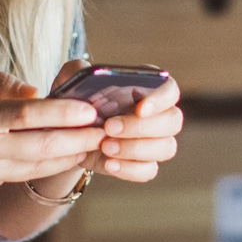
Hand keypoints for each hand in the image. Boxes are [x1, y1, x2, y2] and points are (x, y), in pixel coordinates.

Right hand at [0, 62, 103, 196]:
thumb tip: (37, 93)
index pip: (28, 118)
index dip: (64, 115)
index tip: (90, 111)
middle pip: (40, 149)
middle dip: (78, 142)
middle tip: (107, 132)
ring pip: (33, 168)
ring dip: (67, 157)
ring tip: (94, 145)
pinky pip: (15, 175)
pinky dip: (40, 164)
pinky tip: (61, 153)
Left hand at [70, 63, 181, 183]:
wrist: (68, 134)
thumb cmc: (76, 101)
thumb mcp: (71, 81)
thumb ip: (78, 71)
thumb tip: (89, 73)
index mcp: (146, 88)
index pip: (170, 90)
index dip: (161, 100)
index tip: (140, 109)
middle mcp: (157, 114)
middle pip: (172, 121)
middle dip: (141, 127)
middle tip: (109, 128)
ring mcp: (154, 141)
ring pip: (166, 148)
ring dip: (136, 149)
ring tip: (105, 147)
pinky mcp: (143, 164)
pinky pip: (149, 170)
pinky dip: (130, 169)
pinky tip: (109, 163)